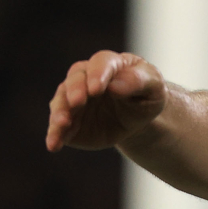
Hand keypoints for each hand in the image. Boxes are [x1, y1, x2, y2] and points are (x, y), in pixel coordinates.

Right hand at [47, 51, 166, 151]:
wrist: (138, 118)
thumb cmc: (147, 95)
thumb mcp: (154, 87)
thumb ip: (139, 81)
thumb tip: (116, 85)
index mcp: (110, 64)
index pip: (101, 63)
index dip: (98, 74)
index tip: (97, 88)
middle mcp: (86, 78)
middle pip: (75, 79)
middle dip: (75, 90)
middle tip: (78, 102)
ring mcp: (74, 98)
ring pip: (61, 102)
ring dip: (60, 112)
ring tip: (62, 123)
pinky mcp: (69, 120)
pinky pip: (58, 127)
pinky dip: (54, 134)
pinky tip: (54, 145)